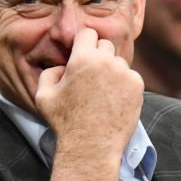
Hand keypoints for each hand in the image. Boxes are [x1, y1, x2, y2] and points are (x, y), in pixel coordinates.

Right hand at [36, 28, 143, 180]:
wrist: (91, 146)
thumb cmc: (65, 123)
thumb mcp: (43, 96)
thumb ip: (49, 73)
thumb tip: (62, 66)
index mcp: (83, 58)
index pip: (87, 34)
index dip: (82, 44)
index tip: (80, 54)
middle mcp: (106, 61)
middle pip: (105, 44)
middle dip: (97, 56)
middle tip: (90, 76)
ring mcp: (125, 73)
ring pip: (118, 62)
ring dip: (110, 71)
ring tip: (100, 94)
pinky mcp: (137, 86)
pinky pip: (130, 77)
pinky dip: (123, 85)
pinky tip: (112, 101)